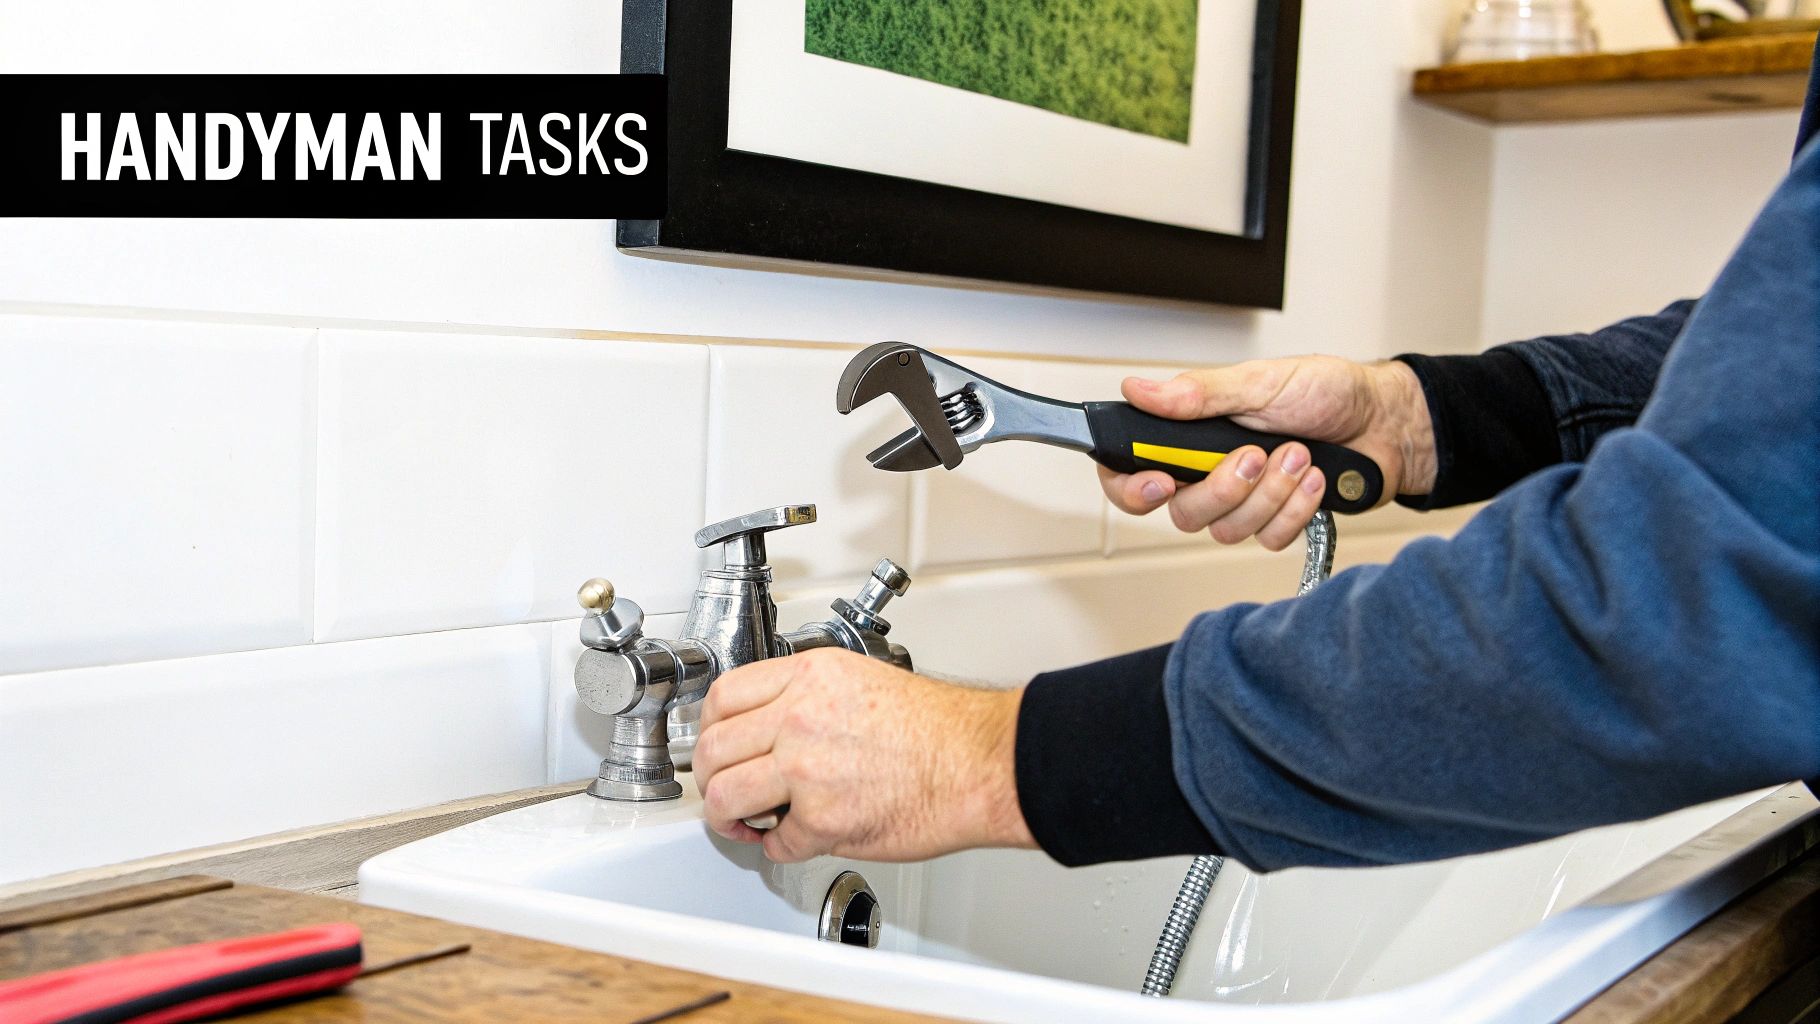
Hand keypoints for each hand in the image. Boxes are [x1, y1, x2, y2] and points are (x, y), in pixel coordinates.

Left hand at [693, 648, 1034, 862]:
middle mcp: (798, 717)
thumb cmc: (938, 729)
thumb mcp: (860, 680)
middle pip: (711, 750)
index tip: (713, 744)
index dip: (708, 728)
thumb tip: (768, 726)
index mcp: (808, 677)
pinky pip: (774, 843)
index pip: (721, 697)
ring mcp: (806, 769)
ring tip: (747, 822)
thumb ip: (806, 697)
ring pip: (724, 798)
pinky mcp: (822, 820)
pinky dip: (779, 848)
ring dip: (729, 819)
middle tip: (723, 790)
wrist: (980, 763)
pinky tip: (795, 839)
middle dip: (709, 778)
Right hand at [1099, 356, 1434, 549]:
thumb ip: (1199, 393)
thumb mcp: (1260, 381)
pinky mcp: (1277, 523)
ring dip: (1269, 494)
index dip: (1131, 487)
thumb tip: (1139, 389)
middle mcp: (1209, 471)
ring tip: (1297, 455)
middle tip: (1255, 454)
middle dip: (1223, 488)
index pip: (1131, 469)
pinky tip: (1314, 479)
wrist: (1386, 420)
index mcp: (1192, 433)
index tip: (1161, 482)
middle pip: (1182, 512)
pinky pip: (1267, 539)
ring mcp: (1244, 502)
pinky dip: (1295, 509)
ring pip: (1226, 530)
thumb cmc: (1327, 392)